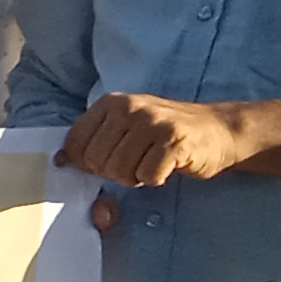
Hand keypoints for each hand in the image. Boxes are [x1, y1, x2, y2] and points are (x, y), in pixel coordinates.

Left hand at [54, 91, 250, 190]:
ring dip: (135, 176)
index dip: (86, 163)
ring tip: (151, 162)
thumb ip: (95, 139)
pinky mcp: (173, 141)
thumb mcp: (127, 126)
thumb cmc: (166, 134)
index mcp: (111, 103)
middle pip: (95, 160)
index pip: (75, 143)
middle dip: (113, 172)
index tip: (105, 164)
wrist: (220, 130)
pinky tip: (167, 165)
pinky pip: (147, 176)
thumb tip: (60, 161)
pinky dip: (155, 179)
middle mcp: (129, 107)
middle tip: (136, 162)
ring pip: (118, 170)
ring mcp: (152, 122)